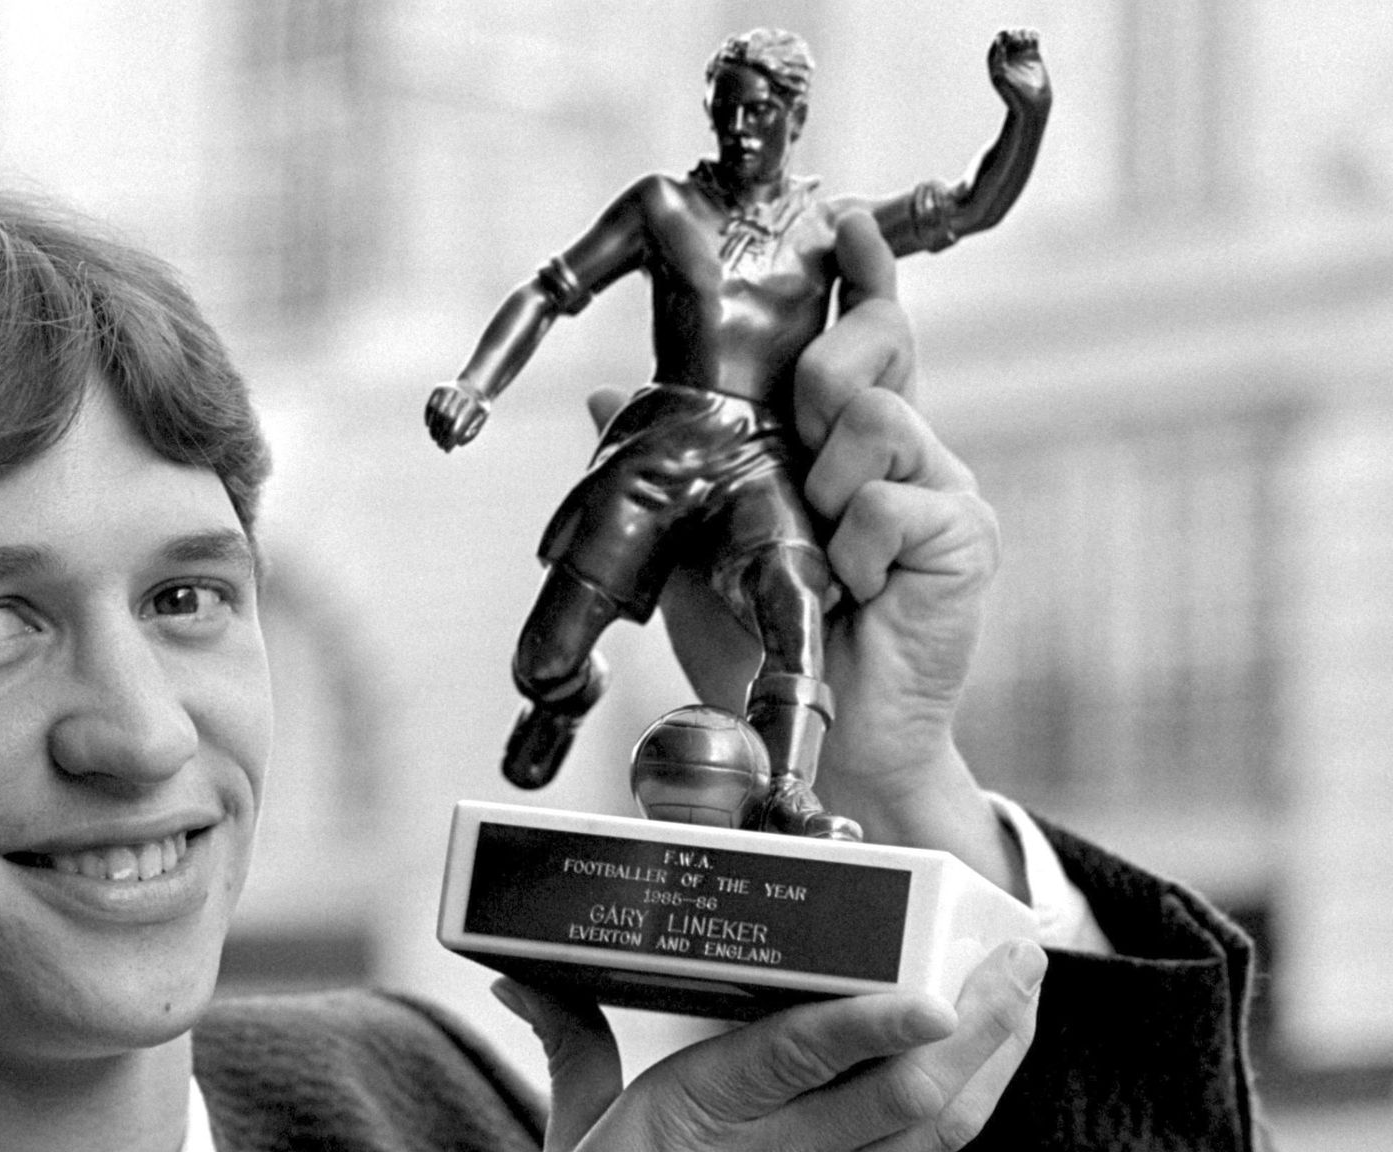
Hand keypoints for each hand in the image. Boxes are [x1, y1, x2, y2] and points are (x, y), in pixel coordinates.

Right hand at [426, 381, 490, 450]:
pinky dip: (429, 417)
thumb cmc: (478, 407)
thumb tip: (458, 443)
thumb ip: (472, 433)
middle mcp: (460, 395)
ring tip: (435, 438)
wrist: (474, 384)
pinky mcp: (439, 389)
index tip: (447, 449)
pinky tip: (430, 427)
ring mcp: (448, 390)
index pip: (459, 426)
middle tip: (440, 445)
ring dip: (434, 428)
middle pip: (447, 419)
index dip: (451, 440)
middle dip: (442, 435)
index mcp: (474, 404)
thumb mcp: (481, 419)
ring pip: (437, 412)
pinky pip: (431, 405)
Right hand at [494, 939, 1045, 1151]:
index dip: (871, 1031)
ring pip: (933, 1134)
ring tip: (1020, 990)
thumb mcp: (579, 1121)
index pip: (796, 1063)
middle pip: (905, 1100)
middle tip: (1016, 959)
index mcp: (704, 1113)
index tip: (930, 1000)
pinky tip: (993, 1060)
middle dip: (976, 1028)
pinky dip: (970, 1106)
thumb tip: (519, 973)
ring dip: (993, 1061)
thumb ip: (571, 1037)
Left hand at [600, 211, 1015, 892]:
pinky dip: (857, 549)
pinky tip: (857, 592)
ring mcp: (942, 491)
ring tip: (827, 554)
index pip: (864, 334)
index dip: (861, 273)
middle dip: (824, 370)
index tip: (843, 218)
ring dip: (828, 489)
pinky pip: (895, 503)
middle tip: (802, 432)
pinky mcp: (966, 537)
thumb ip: (667, 466)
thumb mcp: (697, 542)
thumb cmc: (763, 639)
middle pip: (875, 348)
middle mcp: (903, 450)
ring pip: (878, 421)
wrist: (819, 740)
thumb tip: (599, 394)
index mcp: (845, 441)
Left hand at [987, 29, 1049, 111]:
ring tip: (1026, 44)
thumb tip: (998, 41)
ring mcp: (1022, 55)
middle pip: (1011, 33)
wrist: (1031, 104)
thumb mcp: (1001, 77)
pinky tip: (1034, 39)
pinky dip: (1034, 34)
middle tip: (1018, 44)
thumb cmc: (1013, 94)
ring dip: (1024, 33)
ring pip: (1022, 34)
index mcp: (996, 60)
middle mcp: (1009, 56)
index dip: (1003, 36)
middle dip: (1015, 34)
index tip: (1007, 41)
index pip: (998, 38)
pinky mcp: (1035, 56)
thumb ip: (997, 59)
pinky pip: (1034, 38)